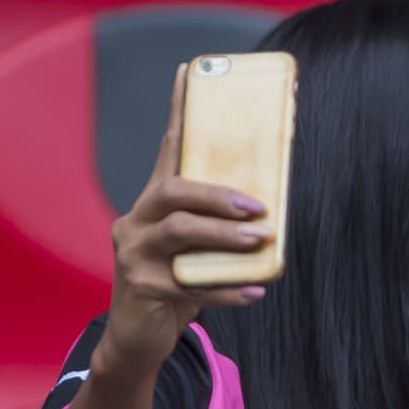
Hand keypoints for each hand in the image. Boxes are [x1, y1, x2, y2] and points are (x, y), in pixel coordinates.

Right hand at [98, 64, 270, 374]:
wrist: (140, 337)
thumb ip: (222, 225)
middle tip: (257, 208)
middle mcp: (137, 220)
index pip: (168, 147)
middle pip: (172, 190)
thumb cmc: (179, 282)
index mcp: (154, 202)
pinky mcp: (141, 289)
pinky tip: (255, 291)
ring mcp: (134, 254)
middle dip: (217, 194)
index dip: (179, 109)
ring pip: (178, 232)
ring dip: (223, 236)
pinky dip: (227, 288)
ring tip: (259, 242)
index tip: (190, 70)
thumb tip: (274, 208)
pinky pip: (190, 284)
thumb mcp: (199, 248)